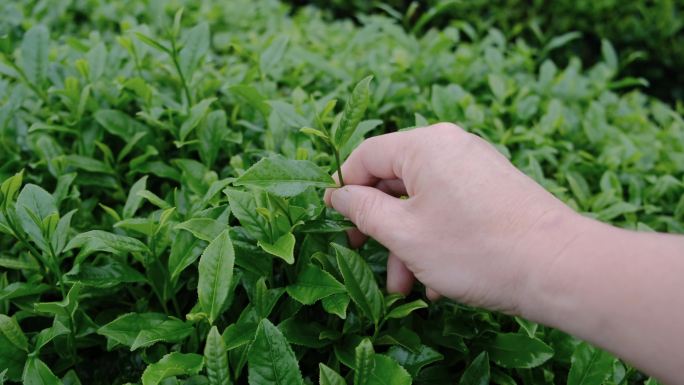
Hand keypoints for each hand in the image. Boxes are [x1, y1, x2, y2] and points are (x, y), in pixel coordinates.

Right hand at [325, 123, 581, 313]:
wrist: (559, 268)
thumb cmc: (476, 250)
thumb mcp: (405, 234)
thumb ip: (364, 211)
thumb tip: (339, 195)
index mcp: (425, 146)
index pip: (366, 155)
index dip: (345, 188)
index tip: (335, 220)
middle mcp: (451, 146)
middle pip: (395, 180)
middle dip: (379, 226)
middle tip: (364, 256)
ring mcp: (476, 166)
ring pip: (423, 201)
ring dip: (407, 243)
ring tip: (405, 287)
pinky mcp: (494, 188)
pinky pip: (450, 208)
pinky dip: (436, 239)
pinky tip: (438, 281)